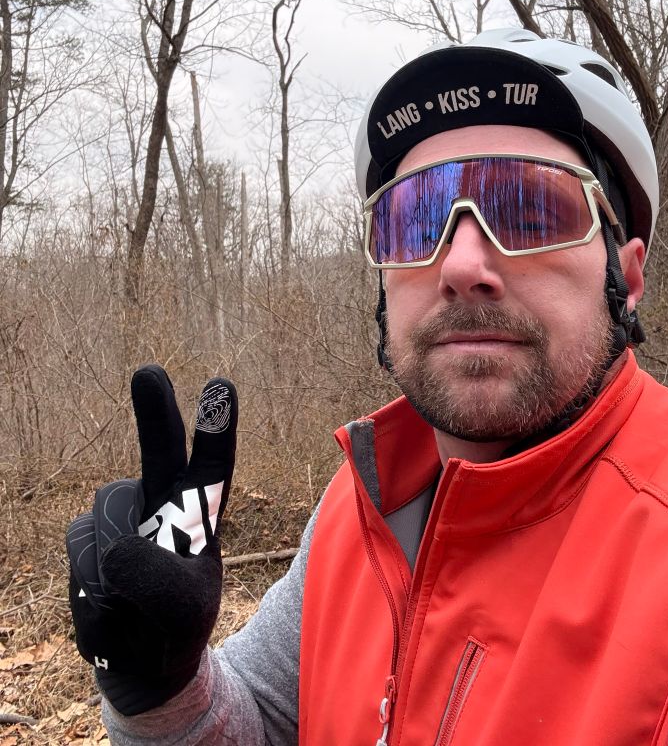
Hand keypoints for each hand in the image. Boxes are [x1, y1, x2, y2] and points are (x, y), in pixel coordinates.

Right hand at [66, 365, 237, 714]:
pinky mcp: (89, 535)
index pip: (213, 464)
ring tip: (133, 599)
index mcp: (200, 511)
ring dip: (115, 566)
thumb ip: (156, 581)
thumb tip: (114, 547)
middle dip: (154, 410)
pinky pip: (83, 546)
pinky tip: (107, 601)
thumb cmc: (177, 626)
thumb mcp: (182, 613)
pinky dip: (92, 582)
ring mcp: (122, 516)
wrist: (140, 659)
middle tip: (149, 372)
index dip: (215, 426)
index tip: (220, 384)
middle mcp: (161, 501)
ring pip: (108, 515)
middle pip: (158, 448)